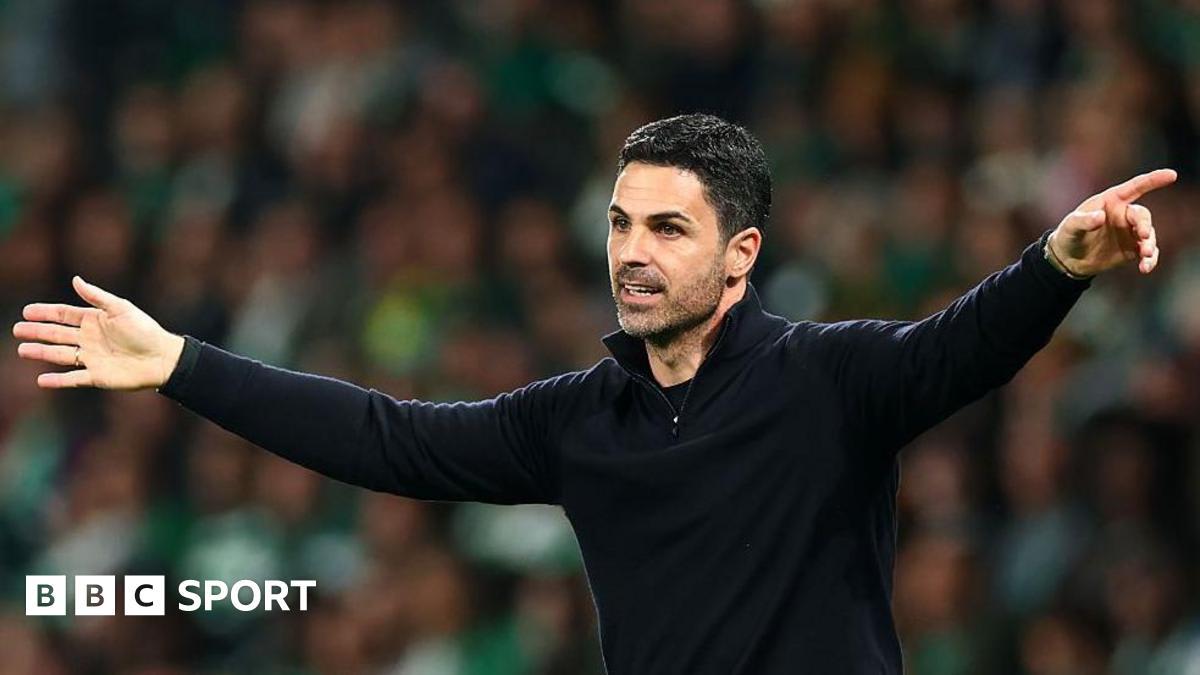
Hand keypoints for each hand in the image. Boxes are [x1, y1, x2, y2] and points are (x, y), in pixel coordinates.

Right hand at [12, 276, 184, 389]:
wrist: (162, 358)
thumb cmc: (145, 331)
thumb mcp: (120, 309)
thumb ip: (96, 296)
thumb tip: (75, 280)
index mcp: (95, 321)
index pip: (64, 315)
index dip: (46, 313)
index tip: (27, 311)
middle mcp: (90, 339)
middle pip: (57, 334)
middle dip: (37, 332)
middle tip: (17, 329)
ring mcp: (92, 358)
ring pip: (60, 355)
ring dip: (41, 352)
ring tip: (22, 350)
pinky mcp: (97, 376)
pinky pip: (73, 378)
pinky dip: (57, 381)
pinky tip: (41, 381)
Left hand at [1048, 168, 1176, 276]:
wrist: (1068, 258)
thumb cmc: (1068, 235)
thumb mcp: (1071, 226)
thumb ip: (1084, 220)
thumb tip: (1100, 216)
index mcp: (1112, 201)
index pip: (1135, 187)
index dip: (1153, 180)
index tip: (1171, 175)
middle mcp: (1124, 214)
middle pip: (1142, 215)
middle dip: (1144, 224)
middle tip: (1142, 236)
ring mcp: (1130, 232)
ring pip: (1148, 235)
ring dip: (1149, 244)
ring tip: (1145, 254)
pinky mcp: (1132, 249)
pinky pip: (1147, 253)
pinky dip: (1150, 260)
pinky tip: (1145, 268)